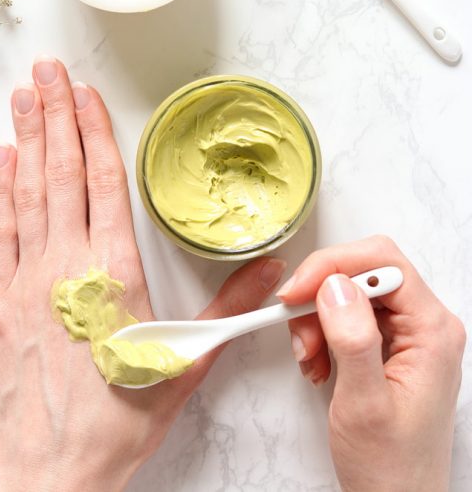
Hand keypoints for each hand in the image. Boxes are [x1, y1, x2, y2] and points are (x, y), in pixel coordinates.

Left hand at [0, 56, 286, 491]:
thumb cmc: (122, 416)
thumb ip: (231, 309)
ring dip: (28, 138)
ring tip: (24, 95)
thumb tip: (273, 271)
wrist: (56, 467)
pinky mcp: (1, 299)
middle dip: (55, 114)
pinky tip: (1, 155)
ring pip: (29, 191)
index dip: (94, 130)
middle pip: (63, 172)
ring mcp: (28, 278)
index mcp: (116, 272)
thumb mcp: (187, 361)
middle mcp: (68, 264)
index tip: (86, 93)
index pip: (104, 181)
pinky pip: (1, 230)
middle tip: (46, 70)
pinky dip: (0, 189)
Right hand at [277, 236, 465, 491]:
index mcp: (432, 331)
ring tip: (309, 358)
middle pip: (365, 272)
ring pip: (352, 292)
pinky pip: (349, 315)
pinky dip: (323, 332)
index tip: (297, 291)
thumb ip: (353, 340)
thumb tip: (336, 285)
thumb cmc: (390, 468)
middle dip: (322, 295)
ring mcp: (410, 334)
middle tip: (297, 328)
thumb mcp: (364, 405)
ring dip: (318, 318)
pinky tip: (317, 363)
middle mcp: (426, 324)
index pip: (384, 262)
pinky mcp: (391, 345)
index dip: (335, 266)